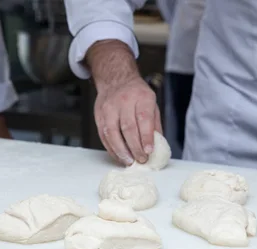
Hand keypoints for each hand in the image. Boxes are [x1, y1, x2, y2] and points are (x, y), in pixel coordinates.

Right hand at [86, 40, 162, 165]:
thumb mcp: (152, 104)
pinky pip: (103, 135)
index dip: (146, 136)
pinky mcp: (99, 115)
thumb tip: (157, 147)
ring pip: (112, 133)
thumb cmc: (137, 95)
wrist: (116, 79)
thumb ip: (155, 125)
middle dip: (135, 147)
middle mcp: (124, 101)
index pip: (143, 118)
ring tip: (129, 161)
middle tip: (141, 160)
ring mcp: (109, 108)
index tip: (149, 151)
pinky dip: (111, 148)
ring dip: (121, 150)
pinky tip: (119, 156)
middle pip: (128, 128)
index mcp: (141, 97)